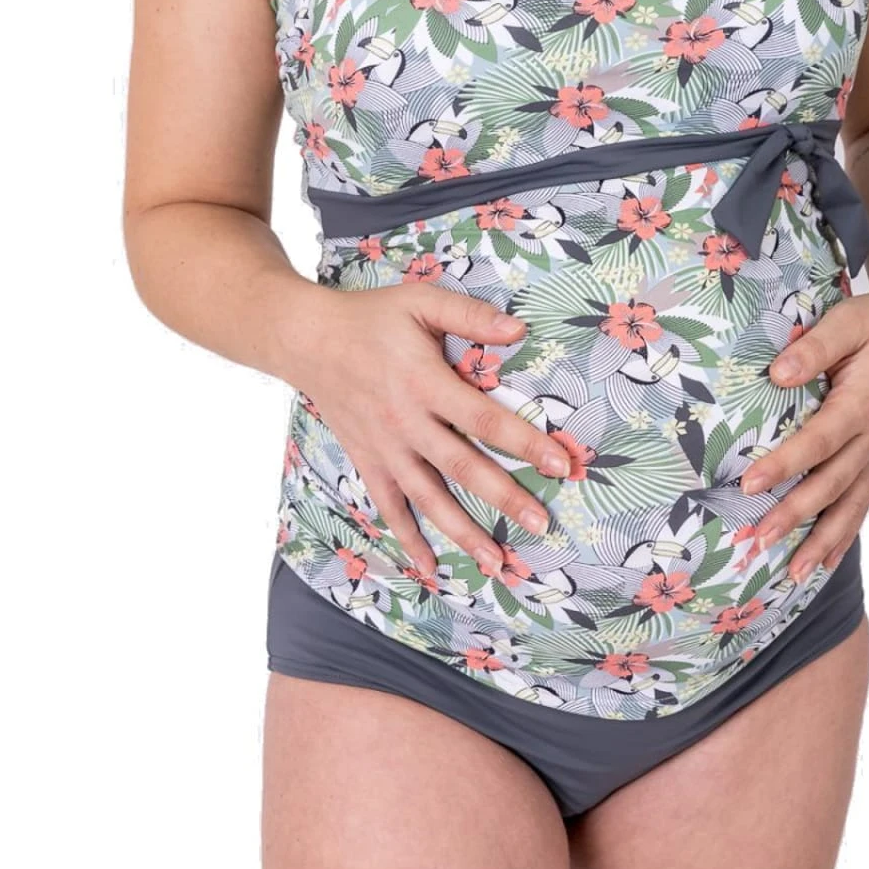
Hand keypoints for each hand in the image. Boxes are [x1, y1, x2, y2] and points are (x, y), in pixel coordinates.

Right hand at [291, 280, 568, 581]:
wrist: (308, 340)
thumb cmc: (370, 318)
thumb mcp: (420, 302)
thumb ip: (469, 315)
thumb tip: (519, 330)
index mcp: (425, 383)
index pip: (484, 420)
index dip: (524, 443)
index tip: (560, 464)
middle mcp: (407, 423)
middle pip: (463, 468)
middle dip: (505, 498)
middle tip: (543, 524)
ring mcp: (386, 448)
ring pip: (429, 499)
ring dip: (463, 533)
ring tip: (497, 562)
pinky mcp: (368, 461)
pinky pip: (389, 507)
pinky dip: (408, 538)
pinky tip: (429, 566)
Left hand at [740, 286, 868, 583]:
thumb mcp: (849, 321)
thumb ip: (815, 347)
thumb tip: (778, 373)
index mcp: (862, 403)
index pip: (818, 440)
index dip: (785, 464)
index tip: (749, 483)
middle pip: (831, 484)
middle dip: (795, 515)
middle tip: (758, 538)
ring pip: (849, 505)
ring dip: (821, 540)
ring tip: (793, 573)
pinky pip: (862, 504)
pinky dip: (844, 535)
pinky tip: (825, 562)